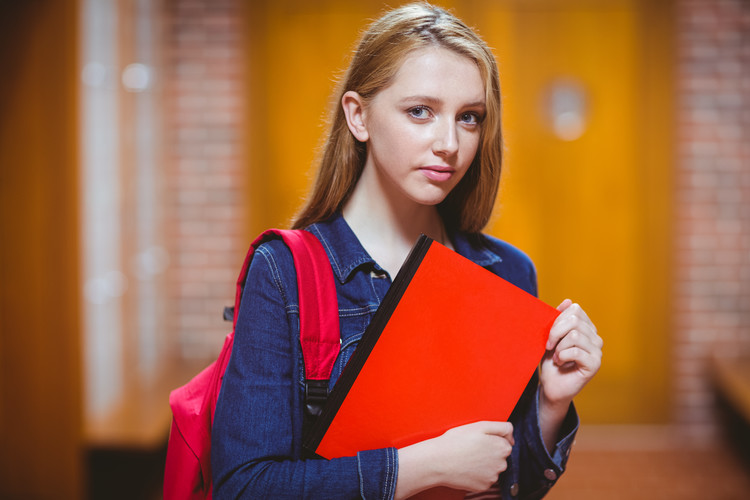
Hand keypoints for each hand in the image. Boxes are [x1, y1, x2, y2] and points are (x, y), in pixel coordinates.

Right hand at [395, 421, 513, 497]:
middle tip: (472, 448)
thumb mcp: (480, 425)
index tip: (479, 439)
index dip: (492, 439)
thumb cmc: (456, 441)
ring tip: (467, 457)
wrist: (438, 461)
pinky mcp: (483, 486)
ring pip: (492, 467)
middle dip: (490, 451)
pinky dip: (477, 473)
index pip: (506, 441)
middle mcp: (501, 464)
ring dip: (484, 463)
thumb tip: (511, 436)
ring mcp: (492, 477)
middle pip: (500, 456)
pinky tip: (466, 467)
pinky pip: (484, 478)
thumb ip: (502, 427)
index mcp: (502, 447)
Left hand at [540, 299, 602, 406]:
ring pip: (574, 336)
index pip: (575, 310)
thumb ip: (558, 318)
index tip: (549, 334)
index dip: (557, 319)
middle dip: (555, 332)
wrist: (551, 385)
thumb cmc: (551, 361)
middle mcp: (595, 338)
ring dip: (559, 347)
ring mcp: (597, 351)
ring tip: (557, 357)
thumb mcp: (551, 336)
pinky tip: (561, 363)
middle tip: (550, 346)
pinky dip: (562, 356)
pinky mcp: (595, 364)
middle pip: (574, 320)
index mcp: (587, 328)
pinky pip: (576, 351)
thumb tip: (568, 301)